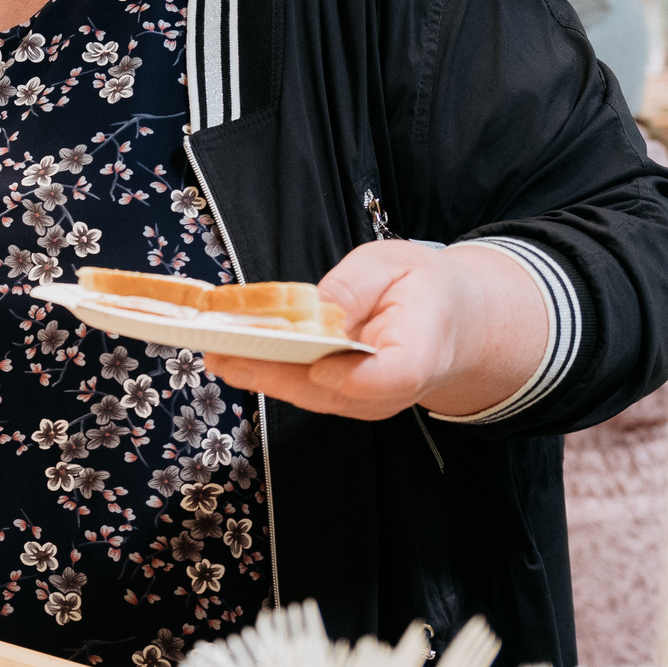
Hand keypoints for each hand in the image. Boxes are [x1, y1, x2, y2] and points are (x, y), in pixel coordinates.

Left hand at [204, 241, 544, 421]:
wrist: (451, 325)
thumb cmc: (422, 290)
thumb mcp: (395, 264)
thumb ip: (354, 286)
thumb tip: (314, 305)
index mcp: (423, 349)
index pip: (391, 376)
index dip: (352, 377)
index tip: (318, 365)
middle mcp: (392, 389)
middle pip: (333, 393)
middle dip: (274, 373)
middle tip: (225, 353)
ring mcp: (367, 402)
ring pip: (310, 396)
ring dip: (261, 374)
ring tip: (216, 350)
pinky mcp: (345, 402)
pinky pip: (304, 390)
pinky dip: (268, 372)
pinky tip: (233, 353)